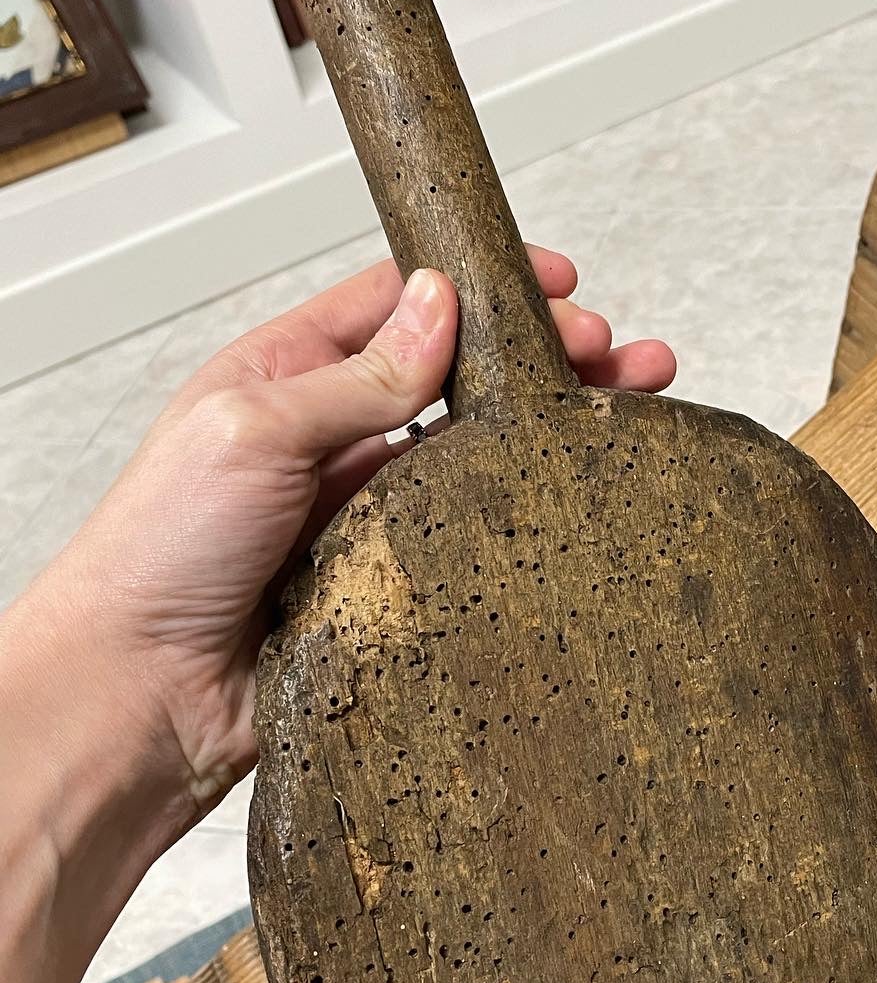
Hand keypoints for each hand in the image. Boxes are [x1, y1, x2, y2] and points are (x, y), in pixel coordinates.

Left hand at [8, 250, 674, 829]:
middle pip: (459, 380)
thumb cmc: (159, 554)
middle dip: (544, 359)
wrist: (141, 697)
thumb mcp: (253, 430)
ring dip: (551, 432)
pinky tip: (572, 498)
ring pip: (480, 457)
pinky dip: (527, 514)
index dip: (482, 288)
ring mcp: (368, 513)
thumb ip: (357, 375)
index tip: (556, 286)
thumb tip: (440, 304)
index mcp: (287, 376)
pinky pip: (473, 540)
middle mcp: (332, 438)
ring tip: (629, 411)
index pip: (401, 306)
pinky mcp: (394, 583)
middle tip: (617, 358)